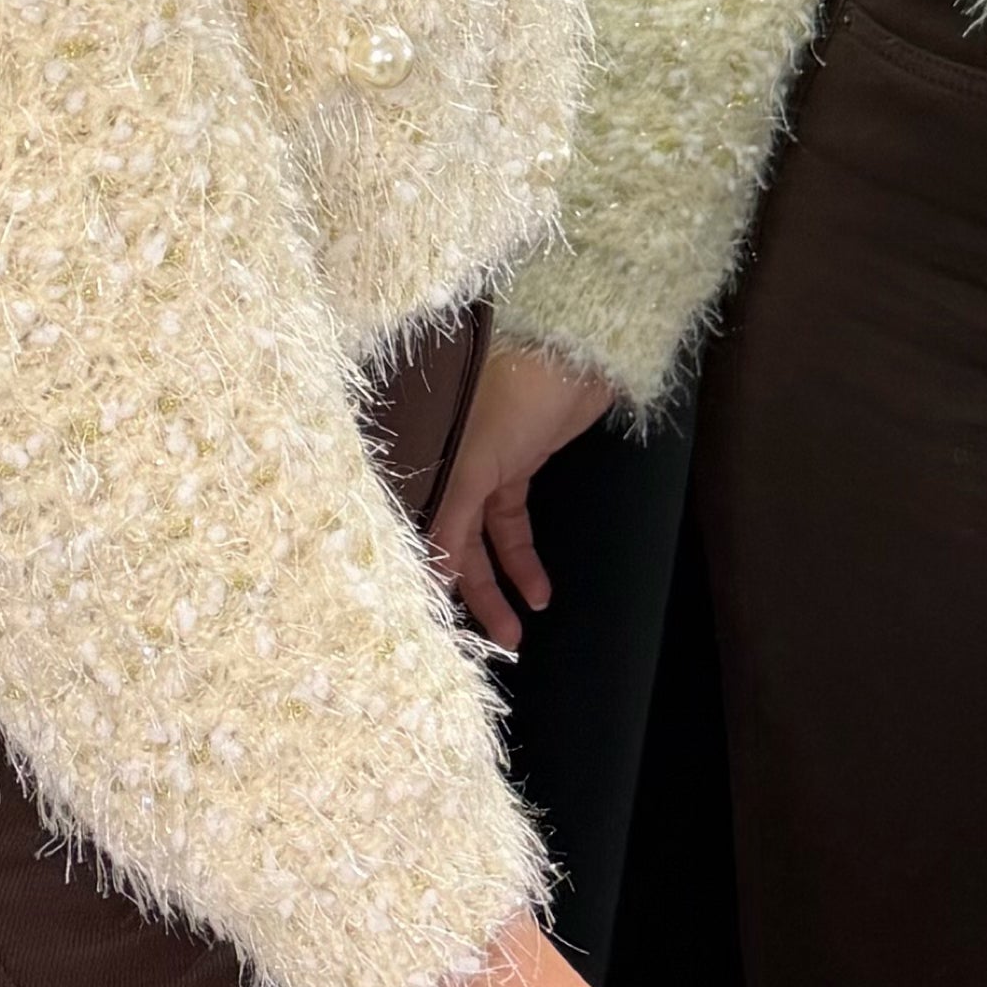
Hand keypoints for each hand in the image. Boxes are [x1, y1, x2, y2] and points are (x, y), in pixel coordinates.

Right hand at [427, 340, 616, 650]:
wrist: (577, 344)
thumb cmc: (518, 390)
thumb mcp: (475, 461)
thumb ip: (448, 520)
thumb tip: (428, 577)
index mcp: (420, 456)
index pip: (408, 528)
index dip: (417, 574)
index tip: (424, 625)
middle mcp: (441, 463)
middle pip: (446, 542)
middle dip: (466, 595)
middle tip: (485, 643)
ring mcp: (480, 465)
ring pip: (480, 540)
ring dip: (497, 587)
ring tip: (515, 631)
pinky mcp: (516, 463)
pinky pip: (510, 524)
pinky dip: (522, 558)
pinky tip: (536, 591)